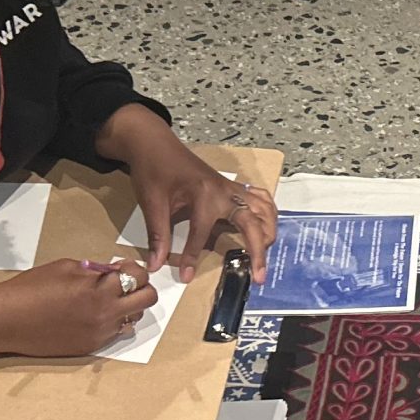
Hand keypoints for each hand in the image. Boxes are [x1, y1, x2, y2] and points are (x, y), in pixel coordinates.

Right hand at [0, 259, 157, 358]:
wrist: (7, 320)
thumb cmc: (32, 288)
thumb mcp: (67, 267)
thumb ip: (96, 270)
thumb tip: (116, 272)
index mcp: (99, 290)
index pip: (138, 276)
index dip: (133, 268)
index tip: (124, 267)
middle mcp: (105, 314)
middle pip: (147, 299)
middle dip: (141, 287)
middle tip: (126, 283)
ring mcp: (100, 334)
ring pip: (134, 319)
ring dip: (128, 306)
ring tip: (110, 299)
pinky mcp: (91, 347)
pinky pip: (116, 333)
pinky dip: (113, 322)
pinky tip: (95, 314)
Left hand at [101, 107, 278, 279]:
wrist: (155, 142)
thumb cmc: (153, 169)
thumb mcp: (151, 202)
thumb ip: (158, 235)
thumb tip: (156, 264)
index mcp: (205, 195)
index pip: (202, 234)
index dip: (193, 257)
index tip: (186, 276)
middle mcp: (225, 192)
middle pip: (252, 224)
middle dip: (257, 251)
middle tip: (258, 277)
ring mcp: (232, 188)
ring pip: (263, 211)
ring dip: (267, 233)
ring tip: (262, 256)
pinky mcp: (232, 187)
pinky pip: (260, 199)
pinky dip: (268, 213)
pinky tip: (265, 227)